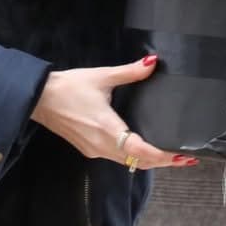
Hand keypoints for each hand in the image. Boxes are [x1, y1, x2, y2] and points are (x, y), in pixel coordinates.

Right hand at [31, 56, 194, 169]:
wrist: (40, 98)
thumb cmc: (69, 87)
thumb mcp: (102, 76)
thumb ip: (130, 72)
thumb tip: (153, 62)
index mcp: (107, 128)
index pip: (140, 151)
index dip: (163, 156)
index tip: (182, 157)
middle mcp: (102, 146)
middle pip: (138, 161)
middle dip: (162, 161)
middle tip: (185, 158)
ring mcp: (94, 151)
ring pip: (128, 163)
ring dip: (149, 161)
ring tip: (169, 154)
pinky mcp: (88, 150)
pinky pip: (116, 159)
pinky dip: (134, 157)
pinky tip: (143, 148)